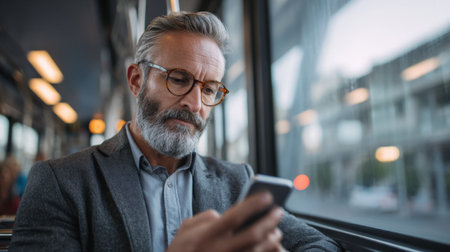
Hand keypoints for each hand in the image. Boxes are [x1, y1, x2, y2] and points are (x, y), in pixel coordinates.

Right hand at [167, 192, 284, 251]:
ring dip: (271, 240)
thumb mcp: (186, 229)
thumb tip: (225, 215)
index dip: (252, 205)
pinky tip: (272, 247)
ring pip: (256, 251)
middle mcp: (218, 250)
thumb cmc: (180, 249)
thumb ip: (206, 218)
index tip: (267, 196)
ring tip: (276, 230)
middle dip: (268, 222)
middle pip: (251, 235)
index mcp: (206, 236)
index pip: (233, 217)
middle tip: (278, 211)